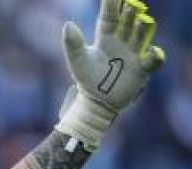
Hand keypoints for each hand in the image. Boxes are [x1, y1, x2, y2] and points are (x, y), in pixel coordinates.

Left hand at [57, 0, 164, 149]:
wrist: (97, 102)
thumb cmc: (87, 79)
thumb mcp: (78, 61)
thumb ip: (73, 43)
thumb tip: (68, 24)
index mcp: (105, 38)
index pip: (110, 17)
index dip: (113, 4)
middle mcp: (122, 42)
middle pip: (128, 23)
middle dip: (131, 13)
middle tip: (131, 5)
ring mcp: (133, 54)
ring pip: (142, 36)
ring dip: (142, 28)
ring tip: (140, 21)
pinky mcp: (142, 69)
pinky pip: (153, 60)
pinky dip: (155, 56)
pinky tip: (152, 53)